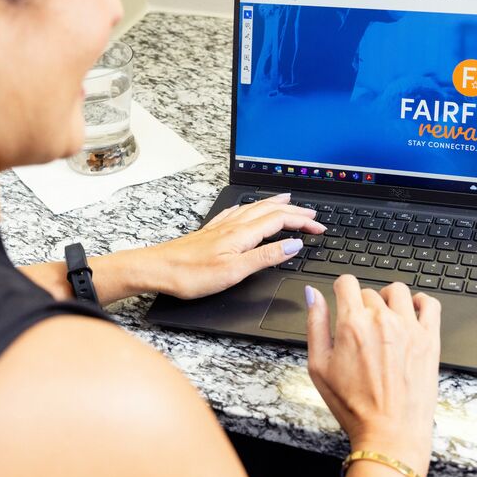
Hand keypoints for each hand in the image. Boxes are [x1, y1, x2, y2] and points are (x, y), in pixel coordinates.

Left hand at [143, 193, 326, 298]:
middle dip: (294, 212)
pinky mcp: (210, 232)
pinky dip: (251, 208)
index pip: (280, 221)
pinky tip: (248, 209)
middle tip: (312, 215)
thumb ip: (265, 257)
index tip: (319, 228)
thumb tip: (292, 245)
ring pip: (254, 209)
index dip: (302, 223)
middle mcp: (232, 226)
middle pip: (270, 211)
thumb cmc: (190, 275)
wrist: (157, 270)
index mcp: (242, 234)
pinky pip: (237, 213)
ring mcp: (220, 227)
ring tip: (287, 202)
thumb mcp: (233, 272)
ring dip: (275, 205)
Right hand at [305, 276, 440, 476]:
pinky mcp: (429, 339)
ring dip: (388, 299)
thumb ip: (315, 324)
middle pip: (369, 291)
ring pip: (398, 291)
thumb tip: (312, 294)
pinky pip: (430, 303)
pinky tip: (412, 312)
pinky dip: (421, 302)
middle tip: (361, 329)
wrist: (390, 433)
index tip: (343, 298)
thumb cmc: (354, 407)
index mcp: (352, 324)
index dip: (341, 289)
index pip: (347, 282)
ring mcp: (409, 328)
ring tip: (385, 317)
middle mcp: (382, 320)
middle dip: (362, 304)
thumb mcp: (319, 367)